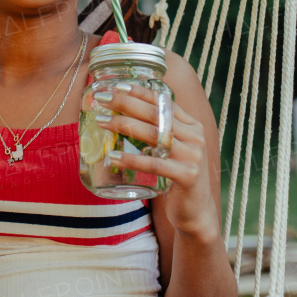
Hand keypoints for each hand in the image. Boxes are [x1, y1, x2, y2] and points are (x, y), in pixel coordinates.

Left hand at [94, 86, 218, 241]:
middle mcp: (194, 136)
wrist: (196, 211)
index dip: (140, 91)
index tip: (117, 85)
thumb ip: (157, 131)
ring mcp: (193, 156)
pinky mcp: (187, 176)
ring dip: (124, 125)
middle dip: (126, 103)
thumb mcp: (171, 149)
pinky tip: (113, 156)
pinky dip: (132, 159)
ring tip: (101, 121)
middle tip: (102, 98)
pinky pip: (155, 164)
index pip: (164, 100)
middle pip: (155, 114)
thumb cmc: (176, 175)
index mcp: (192, 125)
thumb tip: (122, 113)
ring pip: (153, 135)